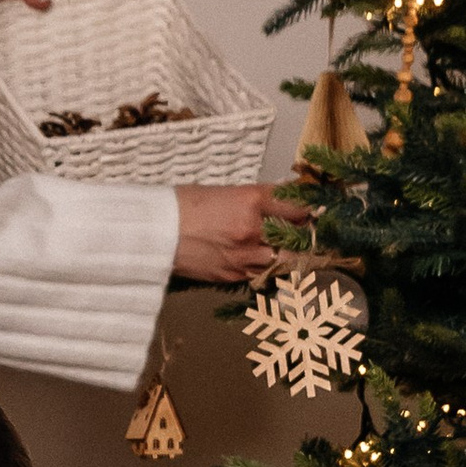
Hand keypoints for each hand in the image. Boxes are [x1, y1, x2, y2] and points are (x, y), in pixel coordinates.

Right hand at [172, 184, 306, 282]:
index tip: (312, 212)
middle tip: (306, 234)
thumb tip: (284, 201)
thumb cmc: (184, 204)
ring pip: (285, 262)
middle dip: (304, 237)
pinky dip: (268, 269)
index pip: (297, 208)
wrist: (153, 232)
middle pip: (297, 238)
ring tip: (289, 251)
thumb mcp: (224, 191)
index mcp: (250, 201)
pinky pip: (262, 274)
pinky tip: (264, 262)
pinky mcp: (233, 275)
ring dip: (290, 256)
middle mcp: (252, 230)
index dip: (308, 210)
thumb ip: (256, 199)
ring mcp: (244, 256)